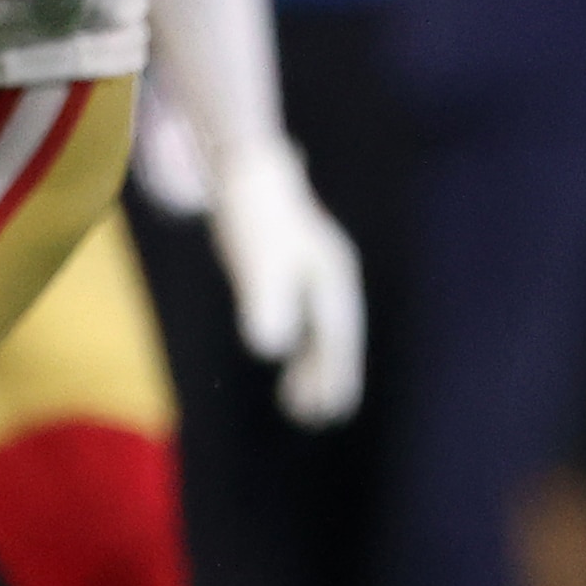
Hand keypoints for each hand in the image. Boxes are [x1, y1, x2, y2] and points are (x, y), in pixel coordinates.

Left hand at [206, 137, 365, 426]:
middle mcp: (334, 279)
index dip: (336, 376)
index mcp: (334, 279)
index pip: (339, 338)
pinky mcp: (296, 269)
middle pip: (337, 339)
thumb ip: (266, 302)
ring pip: (323, 330)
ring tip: (297, 401)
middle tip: (313, 418)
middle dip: (328, 378)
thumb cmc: (253, 217)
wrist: (246, 168)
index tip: (328, 411)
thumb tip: (271, 348)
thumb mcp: (257, 261)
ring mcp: (317, 273)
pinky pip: (308, 317)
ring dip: (314, 366)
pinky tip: (288, 360)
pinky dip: (302, 345)